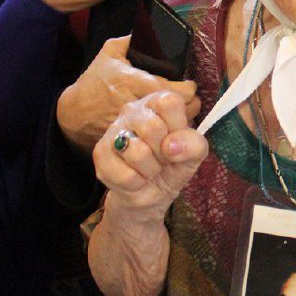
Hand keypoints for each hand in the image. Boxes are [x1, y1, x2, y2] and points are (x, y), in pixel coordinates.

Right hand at [59, 36, 199, 153]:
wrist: (72, 114)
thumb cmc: (94, 82)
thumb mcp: (108, 55)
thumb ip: (128, 40)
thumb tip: (146, 27)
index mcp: (132, 81)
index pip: (174, 90)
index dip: (188, 88)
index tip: (188, 84)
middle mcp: (135, 103)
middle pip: (179, 111)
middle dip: (190, 106)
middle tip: (188, 101)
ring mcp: (133, 124)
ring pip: (172, 128)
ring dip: (180, 121)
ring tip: (178, 113)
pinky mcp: (131, 138)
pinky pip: (158, 140)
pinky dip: (165, 134)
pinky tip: (165, 126)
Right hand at [94, 91, 206, 219]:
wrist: (153, 193)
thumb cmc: (174, 164)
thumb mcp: (195, 153)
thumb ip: (193, 144)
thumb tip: (171, 146)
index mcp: (157, 102)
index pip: (168, 103)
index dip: (177, 128)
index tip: (176, 140)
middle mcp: (132, 111)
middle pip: (152, 128)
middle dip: (164, 153)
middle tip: (163, 158)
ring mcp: (113, 131)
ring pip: (137, 153)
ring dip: (151, 170)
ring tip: (150, 168)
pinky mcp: (100, 155)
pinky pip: (126, 176)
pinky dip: (137, 183)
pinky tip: (136, 178)